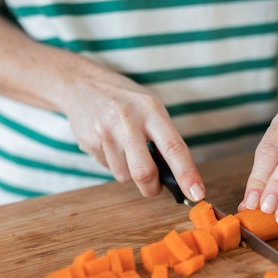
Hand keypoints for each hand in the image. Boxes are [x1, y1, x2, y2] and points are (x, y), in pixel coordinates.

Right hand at [61, 69, 204, 201]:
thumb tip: (179, 177)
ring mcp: (106, 132)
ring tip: (125, 150)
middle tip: (155, 188)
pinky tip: (109, 145)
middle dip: (152, 188)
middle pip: (144, 172)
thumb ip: (164, 139)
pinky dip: (113, 164)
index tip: (197, 193)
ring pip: (124, 176)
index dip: (187, 174)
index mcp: (151, 111)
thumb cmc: (126, 101)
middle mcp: (129, 121)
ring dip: (129, 172)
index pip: (174, 148)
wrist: (81, 84)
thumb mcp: (150, 109)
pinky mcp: (89, 142)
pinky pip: (108, 168)